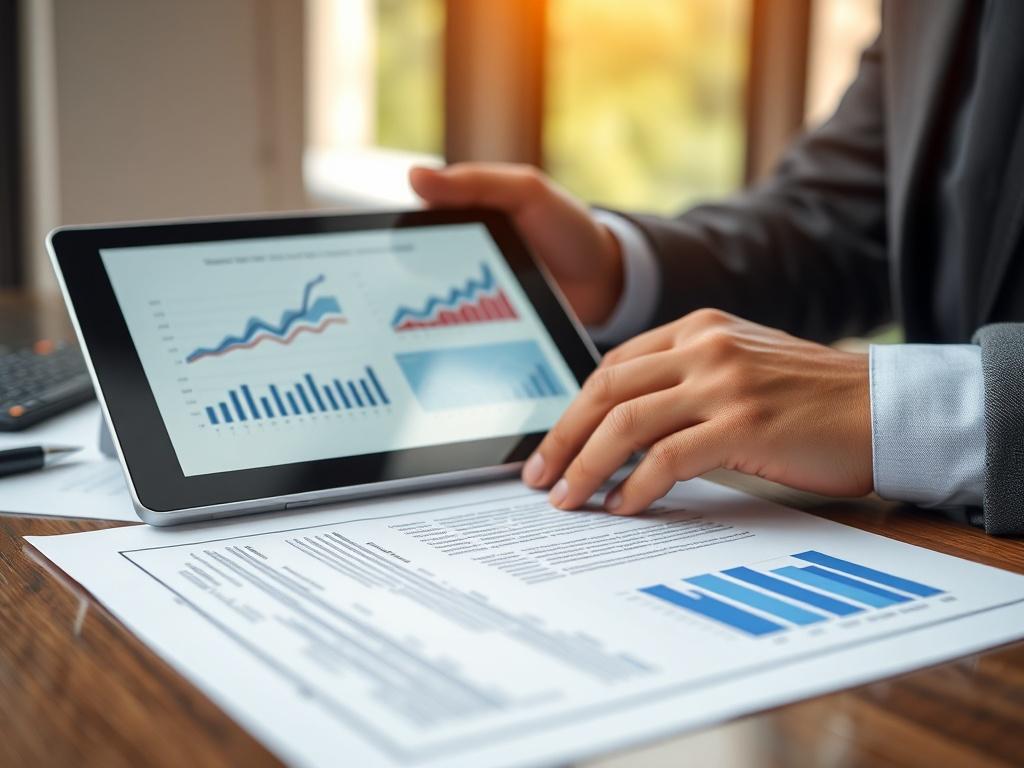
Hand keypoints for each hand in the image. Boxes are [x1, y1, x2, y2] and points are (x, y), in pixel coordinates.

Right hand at [409, 163, 622, 324]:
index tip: (379, 249)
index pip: (414, 225)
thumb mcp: (526, 193)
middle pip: (414, 268)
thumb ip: (476, 183)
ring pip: (430, 303)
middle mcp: (460, 255)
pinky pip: (458, 330)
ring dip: (422, 312)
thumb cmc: (568, 228)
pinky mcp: (484, 325)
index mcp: (462, 217)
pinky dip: (447, 334)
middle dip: (402, 281)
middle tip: (393, 294)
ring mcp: (470, 292)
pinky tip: (435, 342)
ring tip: (405, 324)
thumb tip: (414, 176)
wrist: (606, 282)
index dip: (393, 236)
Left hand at [521, 309, 872, 513]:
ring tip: (569, 500)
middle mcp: (705, 346)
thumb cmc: (813, 398)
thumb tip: (622, 429)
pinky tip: (624, 507)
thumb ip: (686, 381)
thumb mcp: (741, 366)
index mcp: (698, 328)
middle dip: (563, 438)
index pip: (612, 367)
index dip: (572, 410)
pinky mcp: (744, 424)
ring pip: (625, 423)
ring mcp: (724, 383)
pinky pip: (667, 458)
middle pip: (606, 390)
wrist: (885, 408)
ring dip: (587, 466)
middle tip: (540, 477)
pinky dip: (637, 487)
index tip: (552, 446)